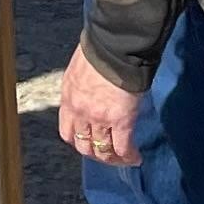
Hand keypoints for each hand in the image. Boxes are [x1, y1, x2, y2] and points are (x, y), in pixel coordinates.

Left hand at [57, 49, 142, 165]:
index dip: (79, 141)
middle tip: (107, 154)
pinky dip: (129, 156)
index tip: (89, 141)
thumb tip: (94, 90)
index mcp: (69, 98)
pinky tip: (136, 157)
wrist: (115, 44)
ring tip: (123, 158)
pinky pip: (123, 147)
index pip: (67, 131)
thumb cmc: (101, 48)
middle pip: (83, 146)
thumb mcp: (81, 69)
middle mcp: (80, 112)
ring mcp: (99, 118)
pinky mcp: (120, 120)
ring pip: (103, 151)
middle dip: (95, 154)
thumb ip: (83, 86)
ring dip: (113, 158)